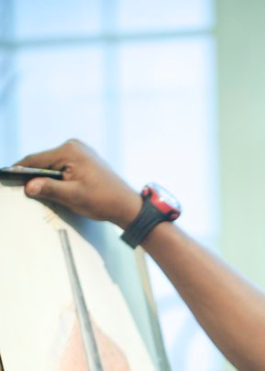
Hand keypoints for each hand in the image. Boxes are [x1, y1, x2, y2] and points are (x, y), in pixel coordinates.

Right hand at [16, 139, 141, 228]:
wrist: (126, 204)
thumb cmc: (103, 200)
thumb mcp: (73, 196)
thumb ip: (49, 189)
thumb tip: (28, 186)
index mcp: (69, 150)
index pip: (36, 159)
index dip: (20, 170)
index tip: (8, 177)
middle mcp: (74, 146)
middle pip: (44, 161)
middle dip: (35, 175)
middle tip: (24, 190)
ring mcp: (80, 151)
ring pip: (53, 164)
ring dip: (47, 177)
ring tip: (40, 191)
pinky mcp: (84, 159)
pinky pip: (63, 166)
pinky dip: (57, 177)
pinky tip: (56, 188)